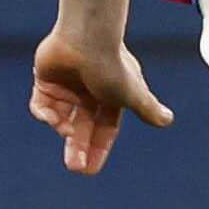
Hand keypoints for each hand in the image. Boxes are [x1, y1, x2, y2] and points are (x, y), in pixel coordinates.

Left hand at [30, 0, 174, 175]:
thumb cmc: (112, 66)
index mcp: (111, 96)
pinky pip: (40, 104)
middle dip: (78, 148)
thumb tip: (167, 120)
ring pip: (61, 117)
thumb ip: (148, 109)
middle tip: (74, 167)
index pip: (104, 129)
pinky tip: (51, 118)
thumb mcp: (134, 94)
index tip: (89, 170)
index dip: (97, 149)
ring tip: (66, 130)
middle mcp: (89, 92)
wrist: (86, 38)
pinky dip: (44, 113)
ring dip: (62, 127)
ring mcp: (66, 85)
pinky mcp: (46, 79)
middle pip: (81, 126)